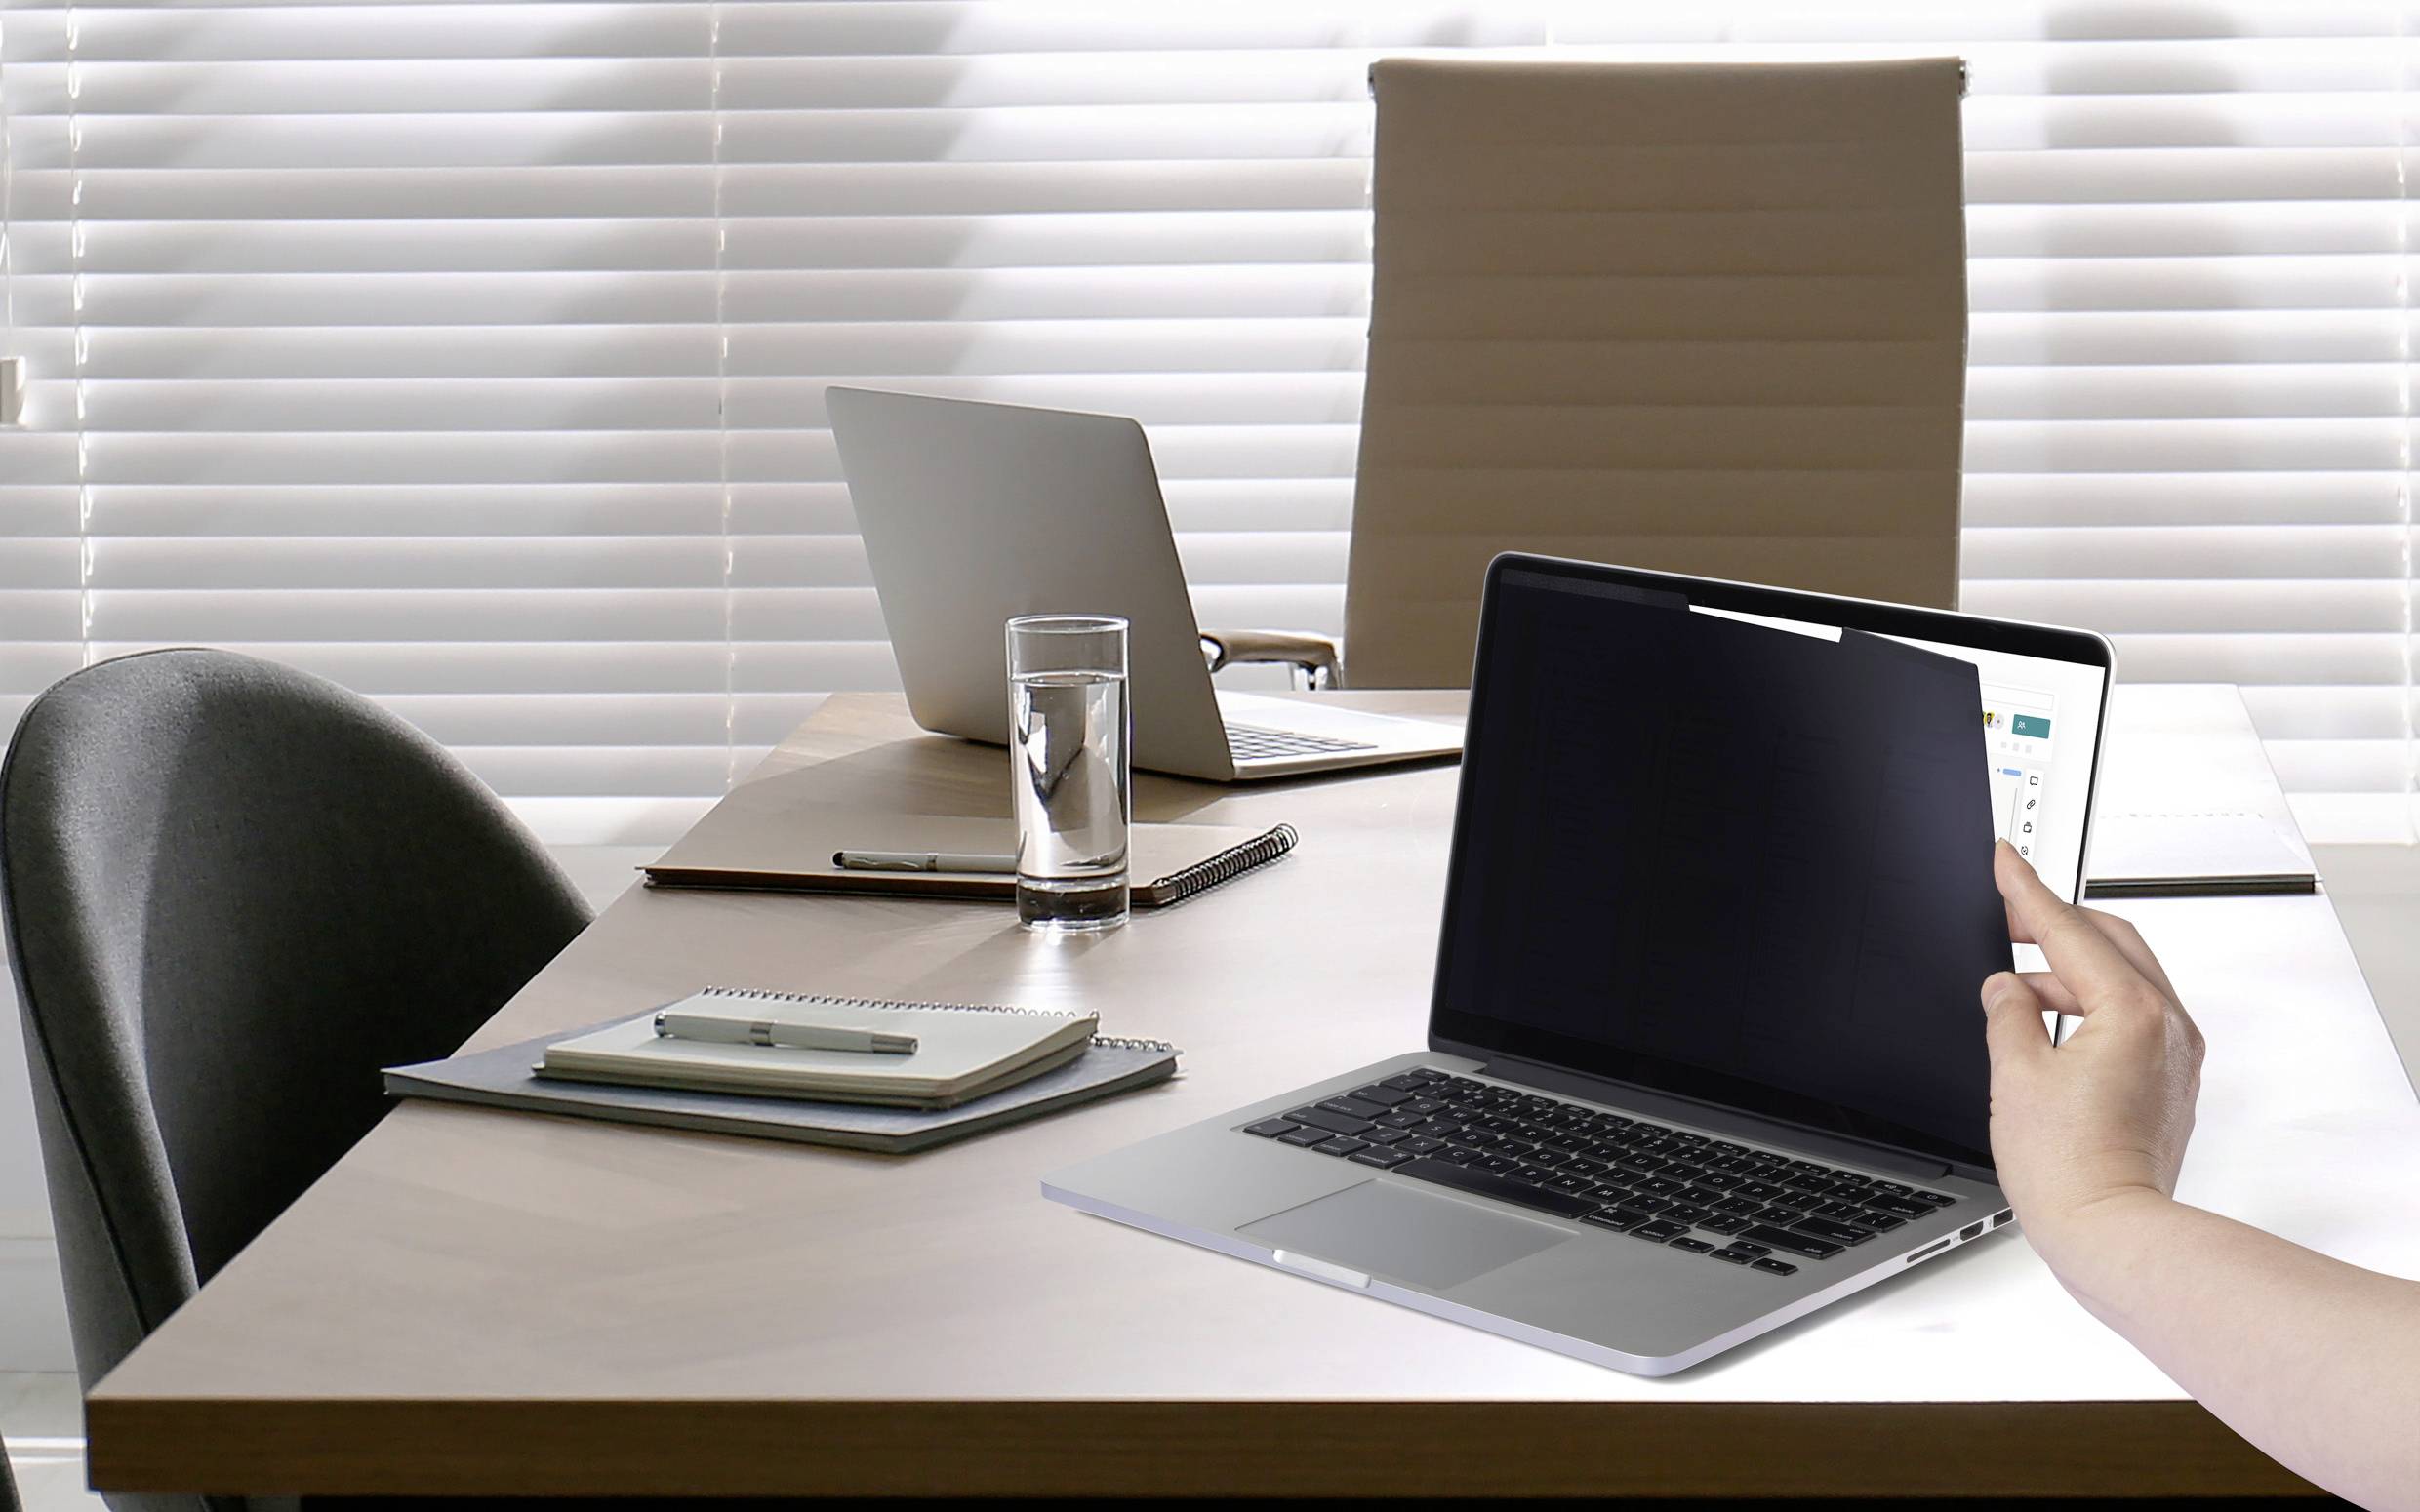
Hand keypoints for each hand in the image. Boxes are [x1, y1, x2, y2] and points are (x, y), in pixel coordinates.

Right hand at [1979, 840, 2205, 1262]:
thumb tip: (2006, 990)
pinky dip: (2090, 1002)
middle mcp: (2167, 1026)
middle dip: (2055, 922)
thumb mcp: (2013, 1076)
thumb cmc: (2072, 1172)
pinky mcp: (2170, 1081)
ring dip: (2070, 968)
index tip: (2006, 861)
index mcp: (2130, 1012)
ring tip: (2018, 985)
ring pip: (2124, 977)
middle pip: (2110, 941)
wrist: (2113, 1234)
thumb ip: (2006, 1014)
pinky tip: (2050, 1023)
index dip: (2026, 891)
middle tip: (2009, 911)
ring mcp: (2176, 1055)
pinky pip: (2133, 1015)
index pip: (2068, 930)